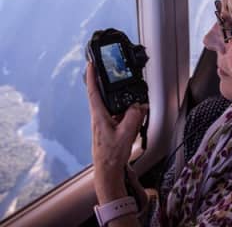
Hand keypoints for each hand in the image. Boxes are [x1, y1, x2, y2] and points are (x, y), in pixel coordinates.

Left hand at [86, 63, 147, 202]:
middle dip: (109, 85)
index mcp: (99, 115)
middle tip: (115, 75)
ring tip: (133, 105)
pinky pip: (118, 114)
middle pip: (103, 95)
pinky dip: (126, 112)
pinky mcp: (109, 127)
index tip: (90, 64)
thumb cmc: (111, 155)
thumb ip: (133, 116)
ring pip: (113, 105)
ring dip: (122, 102)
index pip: (92, 91)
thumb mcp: (126, 133)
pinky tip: (135, 117)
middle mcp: (99, 116)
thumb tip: (139, 106)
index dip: (91, 76)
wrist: (107, 169)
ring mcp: (104, 122)